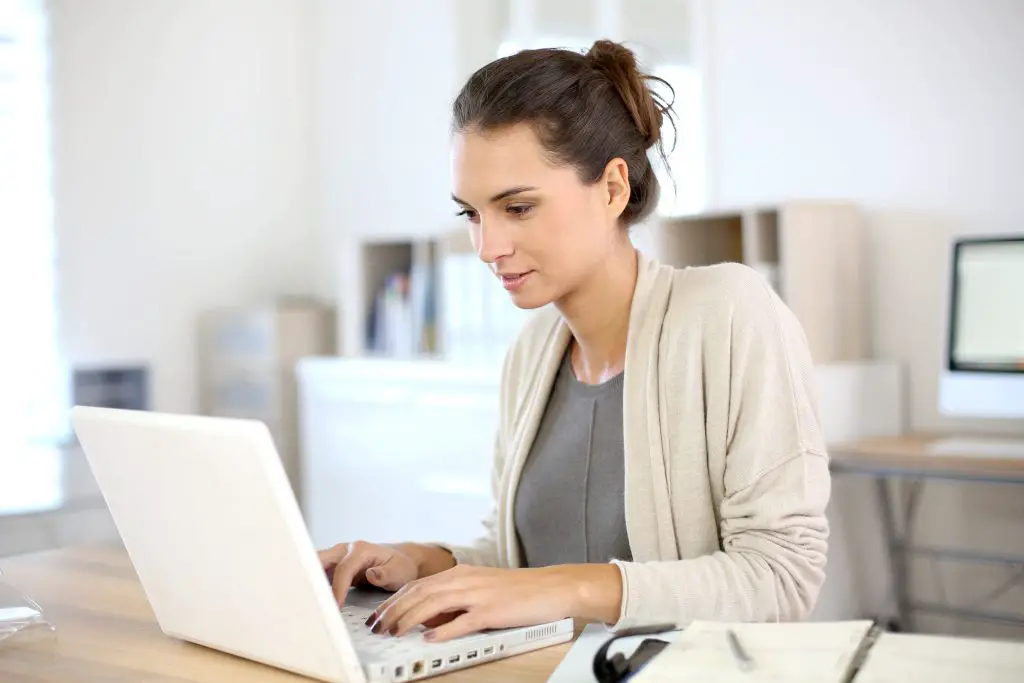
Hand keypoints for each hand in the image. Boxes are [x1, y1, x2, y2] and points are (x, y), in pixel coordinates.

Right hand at [318, 541, 419, 603]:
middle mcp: (344, 550)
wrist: (402, 561)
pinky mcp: (333, 566)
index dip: (337, 588)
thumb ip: (386, 574)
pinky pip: (318, 573)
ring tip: (305, 602)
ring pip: (314, 565)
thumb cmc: (401, 566)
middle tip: (308, 602)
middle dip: (311, 579)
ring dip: (309, 582)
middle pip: (319, 560)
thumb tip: (371, 574)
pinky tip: (311, 600)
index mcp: (360, 550)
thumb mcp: (399, 571)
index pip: (343, 569)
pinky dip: (313, 585)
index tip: (336, 606)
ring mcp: (337, 557)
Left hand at [367, 563, 622, 641]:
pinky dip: (442, 629)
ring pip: (433, 603)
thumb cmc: (521, 590)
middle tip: (377, 626)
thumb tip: (429, 619)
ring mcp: (478, 594)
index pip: (418, 585)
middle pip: (419, 592)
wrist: (553, 586)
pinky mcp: (492, 610)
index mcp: (462, 573)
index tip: (380, 615)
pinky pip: (462, 621)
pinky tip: (428, 638)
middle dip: (393, 610)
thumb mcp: (482, 588)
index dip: (395, 600)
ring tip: (393, 632)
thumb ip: (455, 600)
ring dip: (408, 619)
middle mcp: (466, 579)